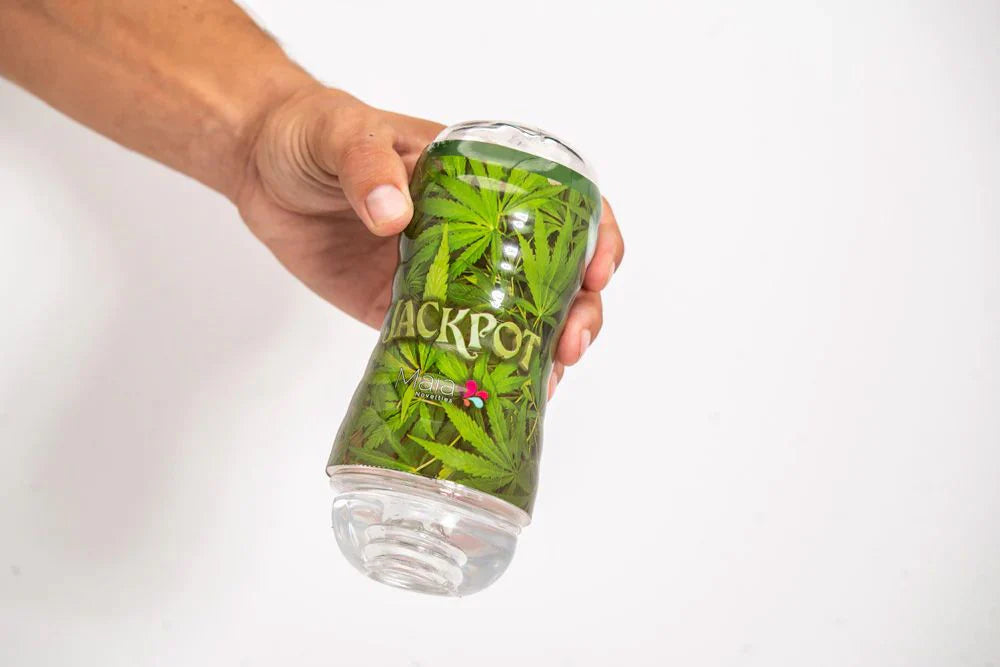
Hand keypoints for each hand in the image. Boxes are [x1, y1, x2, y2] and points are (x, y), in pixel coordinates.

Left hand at [235, 86, 623, 395]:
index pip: (563, 202)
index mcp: (482, 179)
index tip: (596, 272)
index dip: (595, 237)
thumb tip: (394, 216)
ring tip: (548, 380)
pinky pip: (457, 346)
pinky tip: (504, 394)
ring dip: (544, 349)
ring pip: (516, 317)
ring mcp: (448, 275)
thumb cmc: (313, 133)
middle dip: (578, 310)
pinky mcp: (408, 311)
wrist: (261, 168)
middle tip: (570, 343)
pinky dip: (485, 372)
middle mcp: (479, 231)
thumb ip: (367, 166)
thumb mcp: (345, 133)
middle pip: (554, 272)